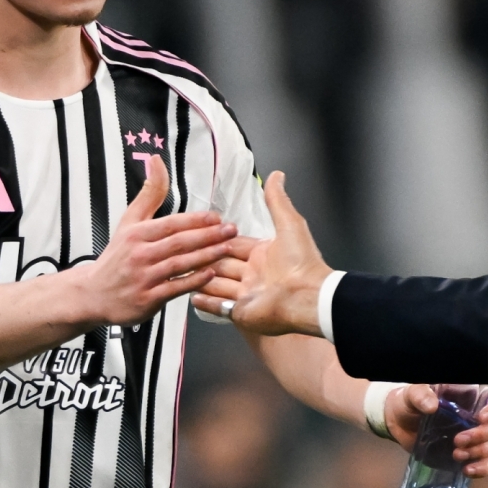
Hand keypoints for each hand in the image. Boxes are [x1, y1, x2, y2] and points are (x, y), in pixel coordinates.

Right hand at [74, 155, 237, 327]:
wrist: (94, 293)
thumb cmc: (117, 256)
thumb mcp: (129, 222)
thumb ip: (149, 194)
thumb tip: (156, 161)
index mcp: (137, 234)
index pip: (170, 224)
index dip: (195, 220)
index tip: (217, 217)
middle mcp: (140, 254)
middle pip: (178, 243)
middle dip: (208, 236)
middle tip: (231, 230)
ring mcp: (143, 278)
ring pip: (179, 265)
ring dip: (206, 256)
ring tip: (227, 249)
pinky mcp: (147, 299)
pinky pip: (175, 288)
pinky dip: (193, 281)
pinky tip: (211, 274)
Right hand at [193, 172, 331, 335]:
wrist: (307, 296)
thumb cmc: (302, 262)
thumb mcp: (289, 224)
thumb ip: (277, 200)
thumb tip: (277, 175)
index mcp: (262, 255)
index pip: (233, 244)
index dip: (218, 238)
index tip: (200, 231)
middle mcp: (253, 275)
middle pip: (221, 264)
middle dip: (204, 258)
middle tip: (183, 250)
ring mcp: (245, 295)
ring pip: (216, 284)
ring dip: (200, 278)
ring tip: (180, 272)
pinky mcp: (240, 313)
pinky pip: (218, 307)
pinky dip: (205, 303)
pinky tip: (190, 295)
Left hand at [384, 385, 487, 476]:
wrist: (400, 424)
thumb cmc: (409, 403)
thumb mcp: (412, 395)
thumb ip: (420, 395)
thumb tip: (431, 405)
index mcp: (470, 396)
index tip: (481, 418)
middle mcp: (479, 415)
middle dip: (483, 436)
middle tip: (458, 440)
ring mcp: (477, 435)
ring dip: (482, 452)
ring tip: (457, 454)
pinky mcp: (471, 453)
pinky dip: (483, 468)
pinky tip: (467, 469)